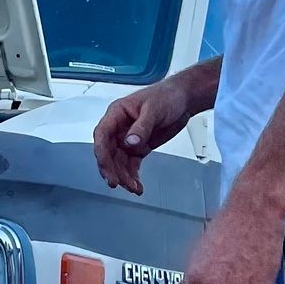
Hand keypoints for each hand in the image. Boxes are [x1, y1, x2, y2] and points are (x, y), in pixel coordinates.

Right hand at [93, 78, 191, 194]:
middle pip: (108, 152)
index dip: (101, 152)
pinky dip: (133, 176)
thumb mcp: (154, 109)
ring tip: (133, 188)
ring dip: (124, 176)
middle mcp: (119, 128)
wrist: (183, 99)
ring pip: (119, 162)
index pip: (102, 135)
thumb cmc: (166, 96)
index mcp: (117, 114)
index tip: (106, 168)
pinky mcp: (139, 147)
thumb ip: (142, 127)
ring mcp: (128, 139)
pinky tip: (137, 186)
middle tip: (117, 183)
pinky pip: (132, 165)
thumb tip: (129, 142)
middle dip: (111, 169)